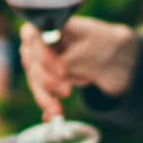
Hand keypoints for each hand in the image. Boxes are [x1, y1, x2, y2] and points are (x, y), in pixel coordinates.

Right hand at [18, 17, 139, 118]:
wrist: (111, 56)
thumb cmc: (100, 42)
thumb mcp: (90, 48)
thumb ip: (71, 57)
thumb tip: (60, 68)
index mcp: (50, 24)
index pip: (32, 36)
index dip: (44, 56)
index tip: (62, 72)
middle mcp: (40, 41)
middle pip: (31, 61)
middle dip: (46, 81)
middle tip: (66, 92)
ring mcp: (40, 60)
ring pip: (34, 79)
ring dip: (44, 97)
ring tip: (57, 112)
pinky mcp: (45, 77)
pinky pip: (41, 91)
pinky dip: (47, 104)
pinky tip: (50, 118)